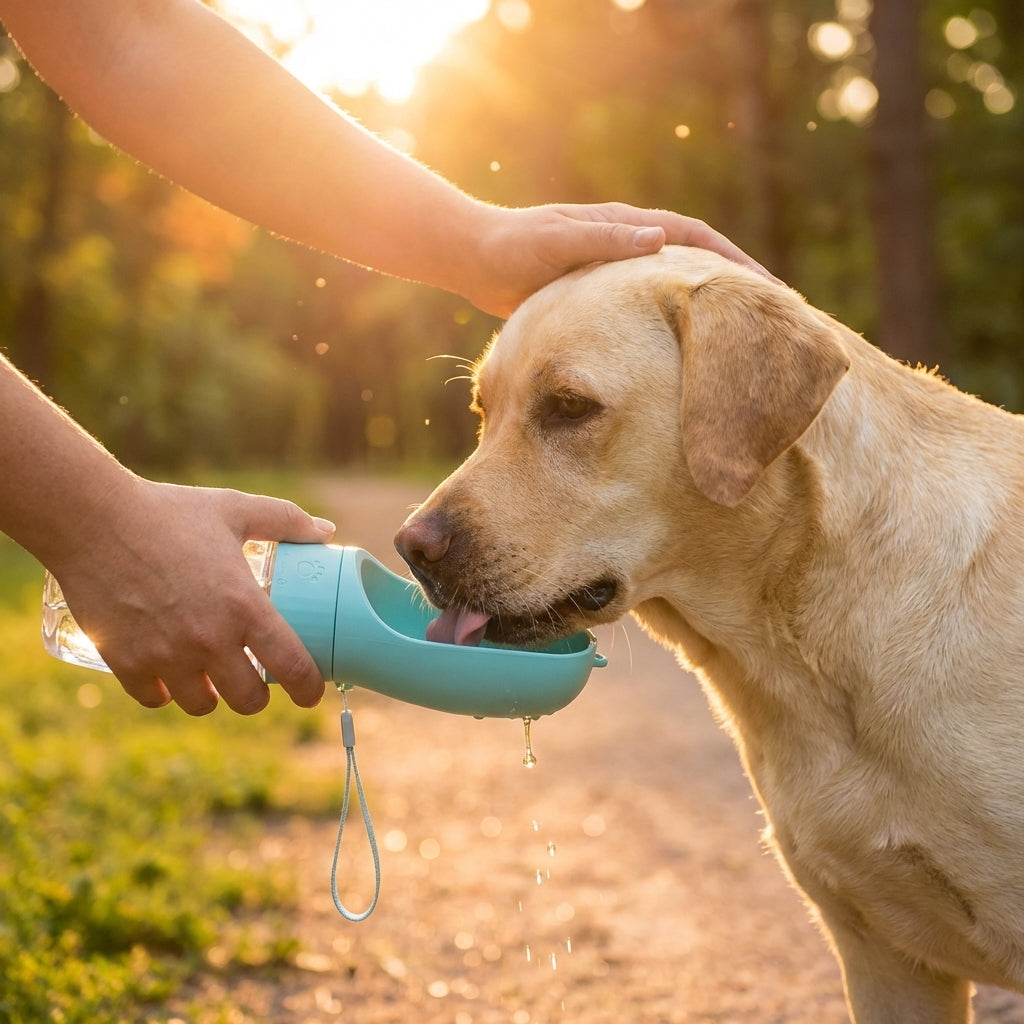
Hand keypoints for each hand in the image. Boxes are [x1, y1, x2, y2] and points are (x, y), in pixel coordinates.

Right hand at [51, 478, 335, 715]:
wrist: (92, 518)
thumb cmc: (169, 511)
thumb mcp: (236, 509)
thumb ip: (286, 521)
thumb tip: (325, 532)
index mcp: (244, 607)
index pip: (292, 666)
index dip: (308, 688)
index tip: (309, 692)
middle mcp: (209, 639)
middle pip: (247, 701)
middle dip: (256, 696)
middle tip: (254, 681)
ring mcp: (165, 655)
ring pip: (201, 705)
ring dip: (211, 696)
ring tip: (211, 678)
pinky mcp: (126, 661)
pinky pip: (154, 698)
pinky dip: (164, 692)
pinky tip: (170, 678)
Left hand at [468, 202, 780, 317]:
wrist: (475, 259)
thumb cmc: (514, 248)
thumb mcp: (560, 242)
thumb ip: (607, 242)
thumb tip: (659, 240)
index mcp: (628, 227)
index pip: (696, 239)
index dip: (733, 261)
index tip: (767, 287)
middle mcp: (630, 246)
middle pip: (695, 265)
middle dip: (732, 288)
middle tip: (770, 319)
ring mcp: (618, 273)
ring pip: (674, 292)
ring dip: (706, 311)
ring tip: (738, 342)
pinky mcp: (601, 299)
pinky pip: (648, 314)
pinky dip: (672, 329)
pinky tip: (684, 357)